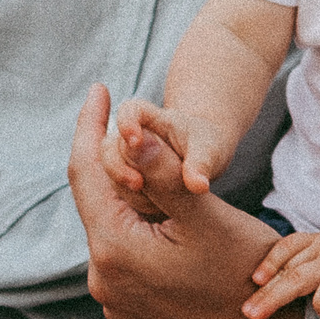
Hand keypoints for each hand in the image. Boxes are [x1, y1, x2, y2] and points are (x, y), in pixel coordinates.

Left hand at [67, 84, 300, 318]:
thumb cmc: (246, 275)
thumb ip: (162, 172)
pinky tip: (175, 235)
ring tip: (169, 189)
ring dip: (134, 208)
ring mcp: (117, 306)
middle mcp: (104, 282)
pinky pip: (128, 267)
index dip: (90, 126)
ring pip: (116, 235)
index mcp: (114, 249)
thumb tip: (125, 133)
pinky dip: (143, 241)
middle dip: (119, 169)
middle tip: (145, 136)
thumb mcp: (206, 214)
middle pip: (102, 205)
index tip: (97, 90)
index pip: (86, 172)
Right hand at [104, 98, 228, 197]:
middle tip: (139, 184)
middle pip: (110, 147)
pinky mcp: (124, 181)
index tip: (135, 141)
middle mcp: (131, 137)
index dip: (127, 123)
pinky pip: (120, 194)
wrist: (203, 160)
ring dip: (129, 190)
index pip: (131, 110)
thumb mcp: (209, 151)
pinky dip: (135, 202)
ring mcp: (124, 159)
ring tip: (160, 202)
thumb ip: (199, 164)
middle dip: (120, 168)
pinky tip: (157, 208)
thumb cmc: (207, 146)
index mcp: (152, 118)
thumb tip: (197, 185)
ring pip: (111, 175)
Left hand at [243, 230, 319, 318]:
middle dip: (263, 292)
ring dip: (274, 298)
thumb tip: (272, 291)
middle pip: (286, 269)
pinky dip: (319, 303)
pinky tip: (318, 314)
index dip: (267, 264)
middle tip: (245, 312)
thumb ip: (307, 268)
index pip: (284, 247)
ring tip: (256, 315)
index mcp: (316, 242)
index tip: (254, 282)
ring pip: (297, 278)